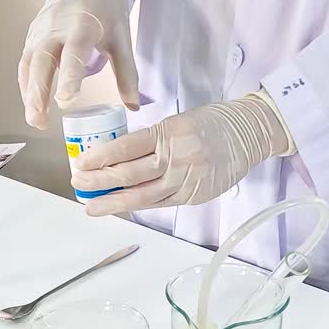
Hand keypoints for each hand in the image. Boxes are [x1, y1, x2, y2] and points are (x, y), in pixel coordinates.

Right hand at [18, 0, 139, 129]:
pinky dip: (26, 84)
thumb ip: (127, 74)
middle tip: (39, 120)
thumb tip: (133, 106)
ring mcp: (40, 31)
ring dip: (28, 93)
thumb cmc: (105, 8)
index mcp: (82, 26)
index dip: (69, 77)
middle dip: (38, 92)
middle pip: (41, 62)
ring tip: (35, 119)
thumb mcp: (122, 38)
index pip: (73, 54)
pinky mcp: (32, 35)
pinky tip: (32, 103)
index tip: (65, 100)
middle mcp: (55, 28)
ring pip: (28, 64)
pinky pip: (25, 62)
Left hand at [70, 92, 294, 215]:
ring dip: (112, 202)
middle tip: (78, 185)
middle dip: (98, 182)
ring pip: (141, 196)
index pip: (126, 147)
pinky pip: (159, 203)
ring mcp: (186, 180)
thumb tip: (117, 156)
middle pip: (129, 175)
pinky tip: (120, 207)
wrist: (249, 133)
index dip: (100, 158)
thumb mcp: (177, 121)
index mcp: (169, 133)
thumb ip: (151, 140)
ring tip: (91, 206)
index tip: (81, 163)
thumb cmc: (211, 122)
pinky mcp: (193, 196)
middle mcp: (177, 158)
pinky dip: (137, 206)